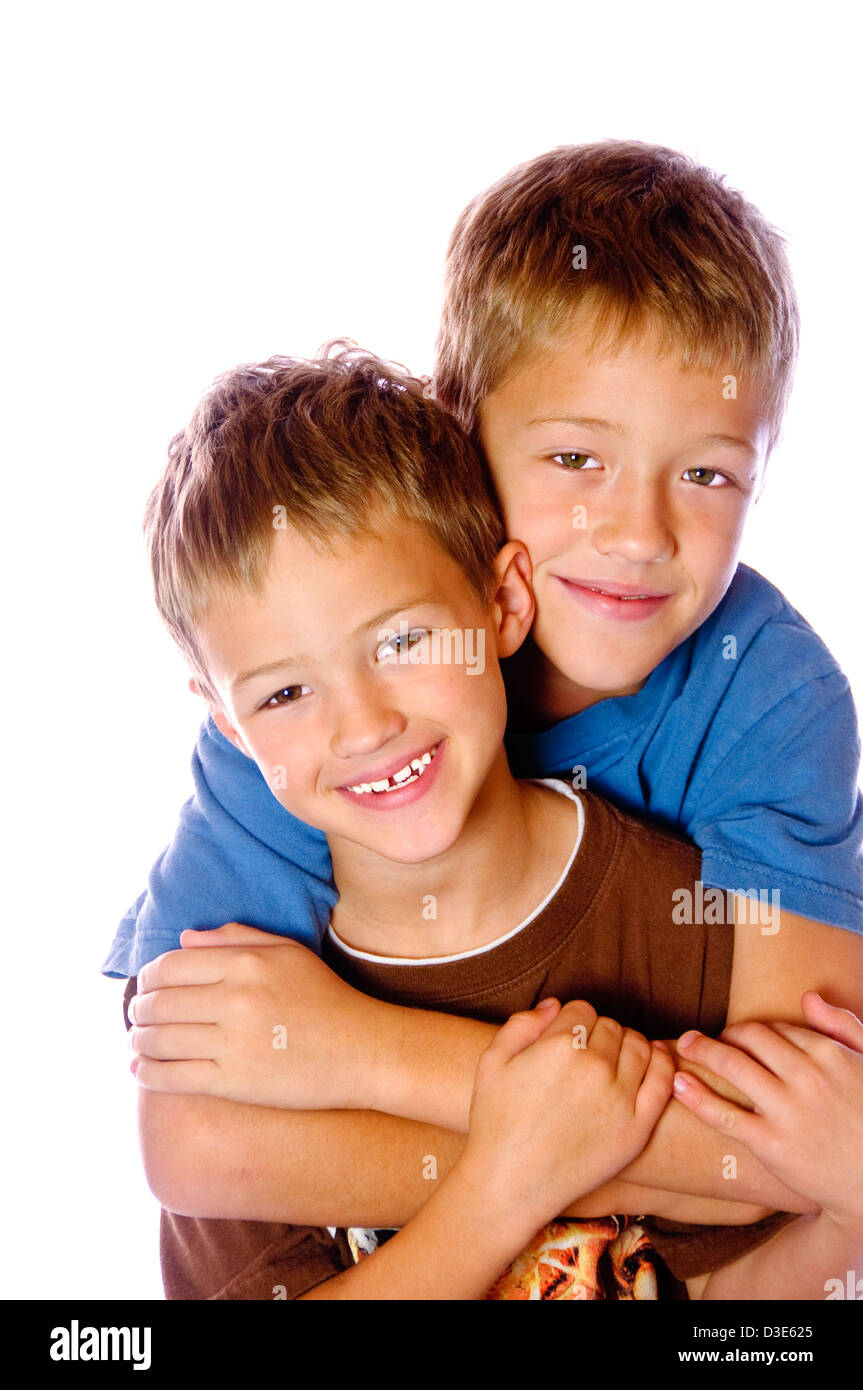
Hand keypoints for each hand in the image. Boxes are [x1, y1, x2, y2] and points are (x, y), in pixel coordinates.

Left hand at [128, 923, 399, 1111]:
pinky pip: (174, 1077)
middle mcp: (236, 999)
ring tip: (136, 1042)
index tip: (144, 988)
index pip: (170, 966)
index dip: (147, 978)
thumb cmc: (325, 997)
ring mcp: (234, 1042)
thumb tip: (183, 940)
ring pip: (160, 1040)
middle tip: (136, 1017)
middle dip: (139, 1011)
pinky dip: (147, 1073)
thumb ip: (236, 939)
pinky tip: (140, 1070)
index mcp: (246, 962)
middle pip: (159, 1003)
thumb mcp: (288, 953)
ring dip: (137, 1042)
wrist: (363, 1050)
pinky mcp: (236, 1081)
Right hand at [457, 999, 674, 1228]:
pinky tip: (655, 1061)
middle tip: (586, 1055)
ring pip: (639, 1046)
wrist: (511, 1183)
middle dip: (599, 1034)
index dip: (573, 1022)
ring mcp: (620, 1097)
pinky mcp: (638, 1127)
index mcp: (558, 1045)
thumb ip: (522, 1024)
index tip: (566, 1039)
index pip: (582, 1009)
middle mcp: (594, 1066)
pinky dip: (663, 1063)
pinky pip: (663, 1081)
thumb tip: (556, 1006)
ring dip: (628, 1045)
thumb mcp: (491, 1062)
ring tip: (614, 1061)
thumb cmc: (496, 1123)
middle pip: (610, 1026)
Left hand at [673, 991, 862, 1224]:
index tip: (739, 1038)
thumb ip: (842, 1026)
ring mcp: (788, 1112)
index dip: (752, 1031)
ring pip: (733, 1067)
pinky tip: (678, 1084)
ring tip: (684, 1046)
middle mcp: (807, 1078)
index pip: (776, 1029)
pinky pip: (725, 1116)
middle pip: (750, 1039)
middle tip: (704, 1039)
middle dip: (723, 1035)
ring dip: (702, 1051)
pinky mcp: (772, 1145)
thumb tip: (808, 997)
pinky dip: (697, 1097)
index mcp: (829, 1054)